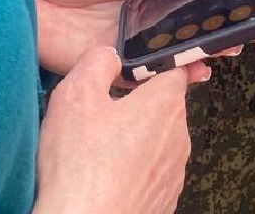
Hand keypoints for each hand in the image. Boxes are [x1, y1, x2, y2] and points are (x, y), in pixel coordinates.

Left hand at [30, 0, 254, 76]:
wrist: (26, 5)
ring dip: (212, 46)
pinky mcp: (125, 65)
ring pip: (187, 44)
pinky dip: (180, 73)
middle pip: (202, 15)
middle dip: (232, 17)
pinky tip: (197, 69)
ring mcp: (143, 39)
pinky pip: (158, 74)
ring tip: (232, 47)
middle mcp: (157, 10)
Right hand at [32, 46, 195, 213]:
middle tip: (101, 118)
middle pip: (163, 108)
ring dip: (134, 143)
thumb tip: (110, 55)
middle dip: (137, 108)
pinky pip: (150, 175)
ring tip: (98, 153)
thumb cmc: (80, 166)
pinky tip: (106, 178)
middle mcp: (179, 137)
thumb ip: (96, 63)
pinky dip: (133, 173)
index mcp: (164, 104)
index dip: (153, 68)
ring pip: (157, 143)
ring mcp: (173, 172)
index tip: (135, 73)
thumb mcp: (75, 97)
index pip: (174, 71)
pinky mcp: (164, 200)